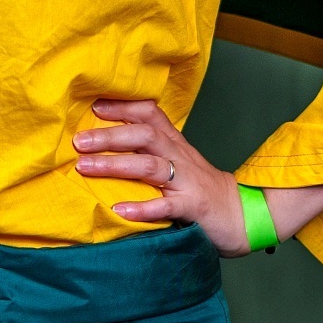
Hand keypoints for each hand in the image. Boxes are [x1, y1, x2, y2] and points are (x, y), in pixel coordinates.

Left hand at [73, 98, 322, 252]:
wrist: (244, 216)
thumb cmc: (200, 190)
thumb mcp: (177, 163)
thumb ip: (149, 152)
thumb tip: (103, 144)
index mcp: (175, 145)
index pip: (150, 115)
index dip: (123, 108)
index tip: (93, 107)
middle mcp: (180, 158)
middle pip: (145, 136)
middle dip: (110, 136)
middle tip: (78, 140)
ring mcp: (188, 182)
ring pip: (151, 167)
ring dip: (116, 165)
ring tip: (85, 167)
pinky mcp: (195, 208)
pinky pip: (168, 206)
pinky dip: (143, 208)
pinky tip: (119, 210)